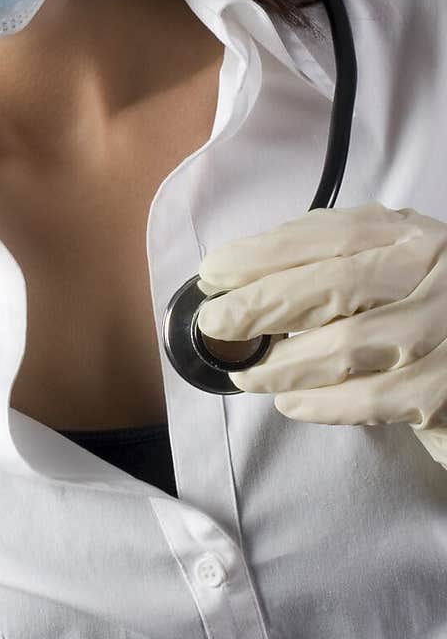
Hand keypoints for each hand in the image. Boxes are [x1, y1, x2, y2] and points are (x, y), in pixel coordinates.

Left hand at [195, 202, 446, 469]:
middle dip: (261, 306)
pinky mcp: (443, 389)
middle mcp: (435, 273)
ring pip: (346, 346)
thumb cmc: (423, 310)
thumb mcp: (388, 266)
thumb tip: (240, 274)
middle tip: (216, 325)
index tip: (214, 273)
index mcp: (412, 236)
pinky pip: (369, 399)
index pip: (330, 235)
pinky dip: (320, 403)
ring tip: (248, 374)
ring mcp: (443, 330)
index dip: (265, 254)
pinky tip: (290, 402)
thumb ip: (331, 259)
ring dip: (282, 364)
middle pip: (333, 286)